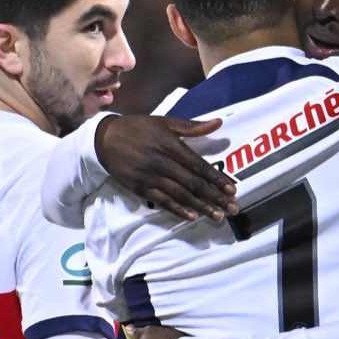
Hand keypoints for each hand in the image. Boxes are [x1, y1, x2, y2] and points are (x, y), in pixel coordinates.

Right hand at [95, 115, 237, 222]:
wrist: (105, 139)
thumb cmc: (138, 128)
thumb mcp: (165, 122)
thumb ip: (192, 126)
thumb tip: (218, 123)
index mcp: (169, 144)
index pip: (198, 164)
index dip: (216, 178)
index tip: (232, 188)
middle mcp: (161, 162)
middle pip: (192, 182)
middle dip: (214, 196)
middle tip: (233, 208)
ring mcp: (150, 177)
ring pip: (180, 194)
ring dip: (200, 206)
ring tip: (218, 216)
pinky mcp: (140, 188)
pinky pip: (162, 201)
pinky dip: (177, 209)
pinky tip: (192, 216)